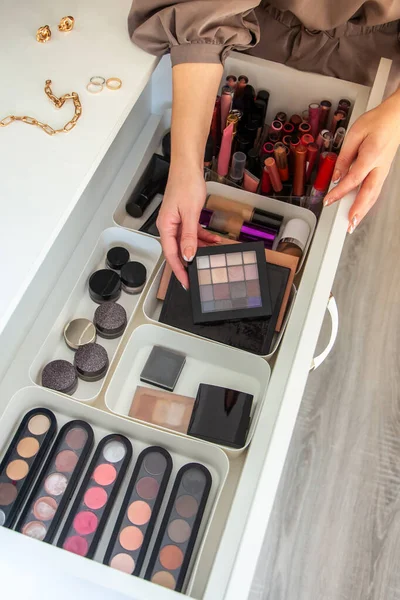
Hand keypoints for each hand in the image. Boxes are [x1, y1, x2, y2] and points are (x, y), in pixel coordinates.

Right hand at [156, 165, 219, 288]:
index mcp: (165, 226)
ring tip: (213, 255)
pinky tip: (214, 240)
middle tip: (200, 274)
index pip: (171, 255)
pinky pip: (193, 233)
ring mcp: (176, 222)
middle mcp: (168, 226)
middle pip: (178, 251)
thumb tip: (187, 255)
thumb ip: (189, 236)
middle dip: (190, 262)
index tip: (186, 282)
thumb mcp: (190, 213)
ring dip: (201, 249)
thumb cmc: (185, 184)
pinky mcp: (184, 217)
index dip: (179, 270)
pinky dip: (203, 237)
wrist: (188, 166)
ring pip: (187, 243)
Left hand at [324, 90, 399, 232]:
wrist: (395, 117)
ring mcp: (383, 171)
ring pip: (373, 195)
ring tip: (353, 223)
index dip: (339, 192)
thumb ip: (344, 157)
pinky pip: (374, 191)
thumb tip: (336, 176)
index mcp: (371, 156)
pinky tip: (360, 210)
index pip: (353, 179)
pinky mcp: (382, 172)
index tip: (328, 200)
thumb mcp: (354, 134)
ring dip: (363, 211)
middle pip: (367, 193)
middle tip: (348, 224)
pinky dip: (367, 203)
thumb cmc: (376, 122)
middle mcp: (379, 167)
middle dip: (357, 211)